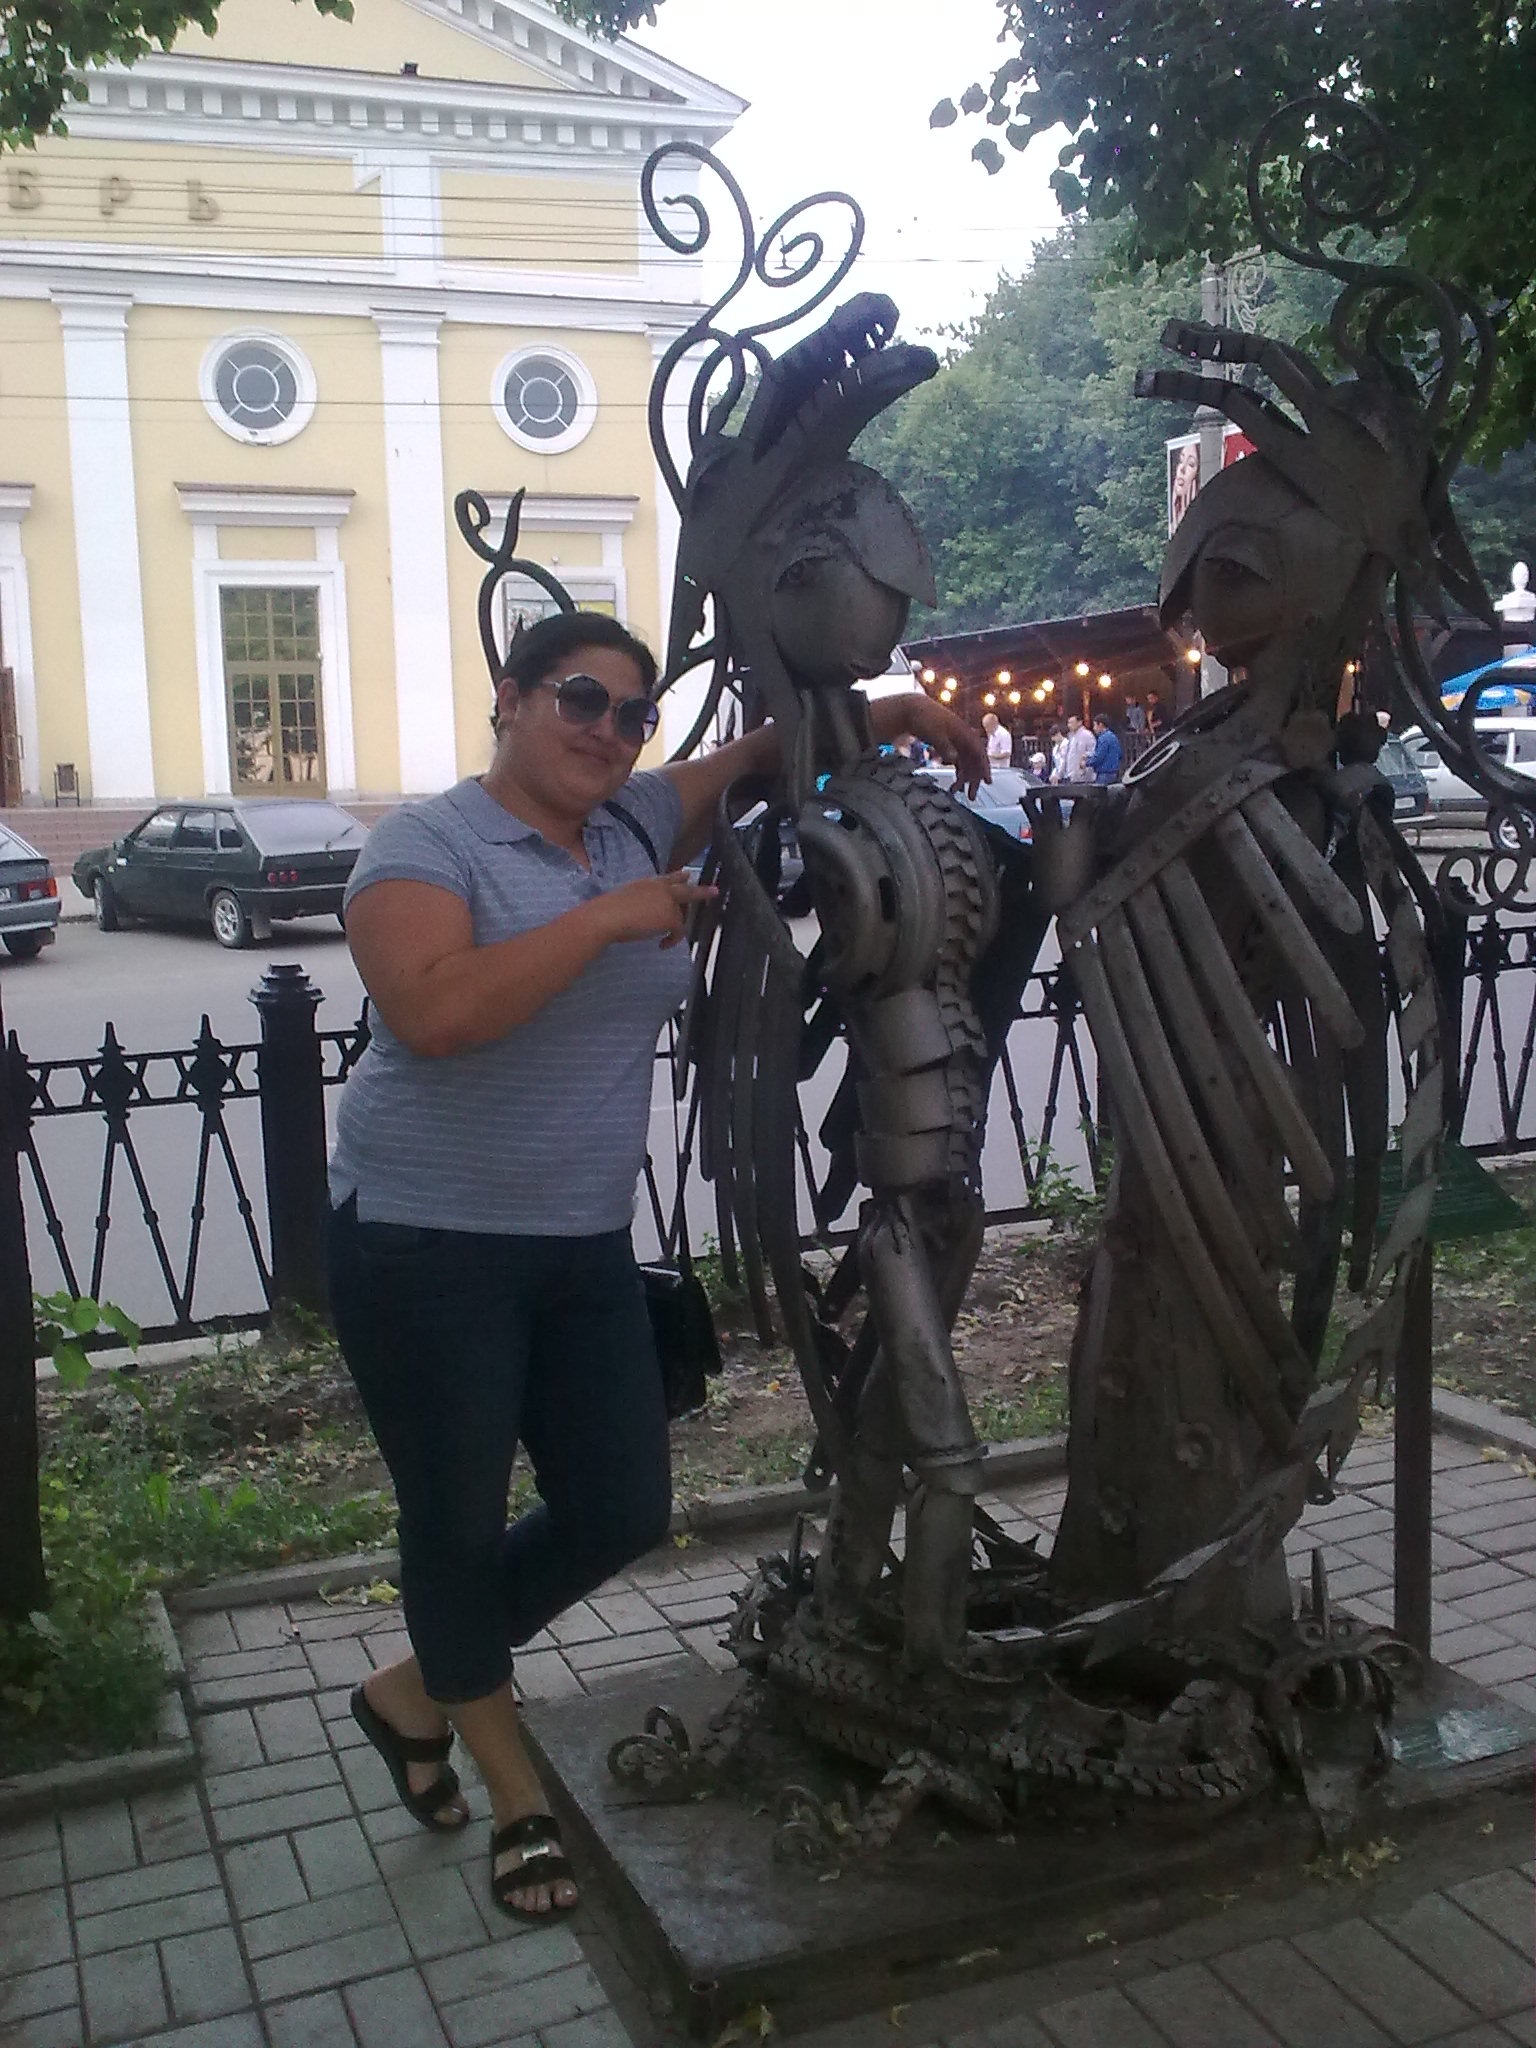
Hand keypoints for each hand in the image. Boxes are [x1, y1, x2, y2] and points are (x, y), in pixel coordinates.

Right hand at [596, 871, 716, 948]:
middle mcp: (660, 888)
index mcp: (647, 883)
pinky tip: (663, 945)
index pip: (667, 878)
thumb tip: (642, 915)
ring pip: (681, 914)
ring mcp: (668, 901)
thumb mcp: (626, 900)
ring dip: (676, 925)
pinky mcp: (671, 917)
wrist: (608, 916)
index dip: (678, 877)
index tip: (685, 874)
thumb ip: (639, 902)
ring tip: (669, 937)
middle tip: (714, 891)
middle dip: (701, 891)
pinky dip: (672, 940)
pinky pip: (678, 931)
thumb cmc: (607, 911)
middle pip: (686, 889)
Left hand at [902, 692, 990, 795]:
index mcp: (963, 732)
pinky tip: (953, 783)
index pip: (979, 752)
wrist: (911, 709)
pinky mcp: (946, 744)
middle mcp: (962, 738)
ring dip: (962, 778)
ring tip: (956, 793)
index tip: (988, 781)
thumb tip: (955, 759)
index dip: (984, 767)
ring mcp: (955, 741)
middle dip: (973, 779)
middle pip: (973, 761)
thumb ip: (946, 747)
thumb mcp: (935, 733)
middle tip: (971, 796)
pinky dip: (956, 772)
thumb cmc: (924, 718)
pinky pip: (956, 761)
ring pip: (964, 763)